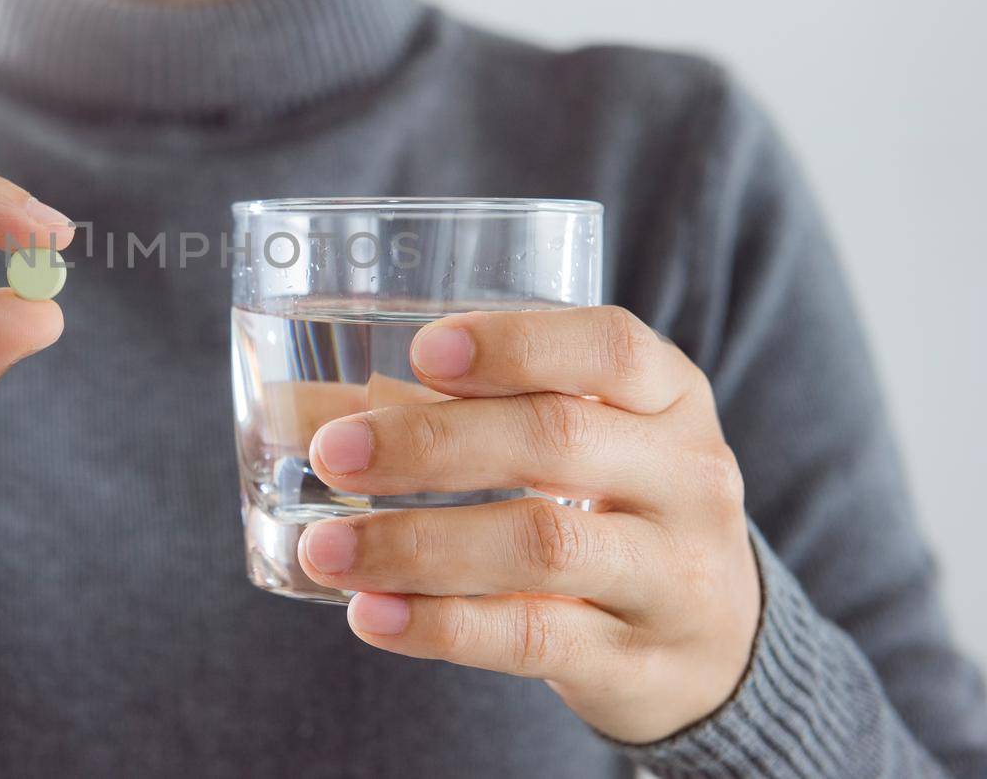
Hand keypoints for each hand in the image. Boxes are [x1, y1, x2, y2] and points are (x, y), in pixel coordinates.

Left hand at [297, 306, 759, 743]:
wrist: (713, 641)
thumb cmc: (607, 504)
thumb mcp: (570, 439)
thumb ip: (451, 413)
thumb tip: (290, 410)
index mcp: (667, 396)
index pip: (609, 348)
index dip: (515, 344)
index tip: (421, 352)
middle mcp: (685, 475)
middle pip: (558, 441)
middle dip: (431, 443)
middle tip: (332, 452)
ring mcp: (670, 573)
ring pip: (542, 546)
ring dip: (417, 544)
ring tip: (325, 548)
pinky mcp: (635, 660)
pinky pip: (533, 636)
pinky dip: (441, 625)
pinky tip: (371, 614)